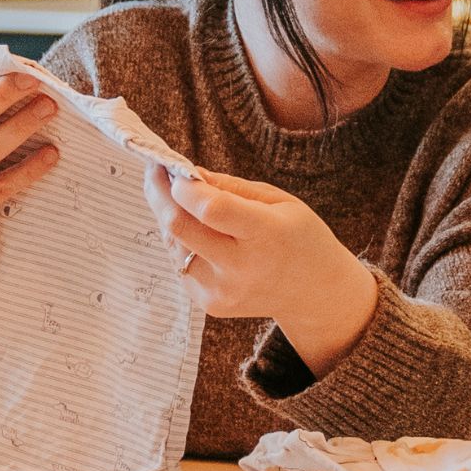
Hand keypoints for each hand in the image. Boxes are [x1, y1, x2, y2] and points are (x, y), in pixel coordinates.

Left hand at [151, 168, 378, 369]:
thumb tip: (186, 174)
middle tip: (155, 172)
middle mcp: (241, 268)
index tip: (173, 166)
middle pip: (179, 228)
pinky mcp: (209, 304)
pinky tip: (193, 229)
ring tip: (173, 196)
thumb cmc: (299, 238)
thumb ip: (230, 187)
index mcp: (266, 235)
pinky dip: (180, 241)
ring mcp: (222, 291)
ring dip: (167, 216)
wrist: (315, 294)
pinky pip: (180, 263)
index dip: (186, 186)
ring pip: (173, 244)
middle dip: (159, 194)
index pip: (211, 209)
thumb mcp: (278, 201)